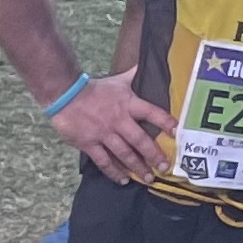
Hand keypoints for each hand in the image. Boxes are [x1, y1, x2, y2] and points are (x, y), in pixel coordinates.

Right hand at [52, 70, 173, 186]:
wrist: (65, 95)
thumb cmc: (93, 88)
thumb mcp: (117, 80)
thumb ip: (133, 75)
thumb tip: (145, 62)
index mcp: (128, 104)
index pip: (152, 113)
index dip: (165, 122)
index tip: (177, 132)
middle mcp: (119, 121)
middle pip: (140, 140)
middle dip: (154, 154)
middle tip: (164, 167)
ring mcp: (104, 134)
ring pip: (124, 154)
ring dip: (137, 167)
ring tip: (148, 177)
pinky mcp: (89, 144)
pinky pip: (103, 161)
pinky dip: (114, 172)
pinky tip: (123, 179)